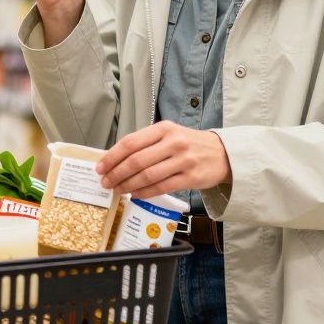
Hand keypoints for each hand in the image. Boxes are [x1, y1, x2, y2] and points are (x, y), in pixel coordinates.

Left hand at [95, 122, 231, 198]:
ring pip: (147, 175)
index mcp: (164, 128)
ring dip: (128, 185)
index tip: (101, 167)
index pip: (131, 142)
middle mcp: (173, 142)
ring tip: (118, 190)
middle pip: (136, 160)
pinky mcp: (191, 177)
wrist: (223, 154)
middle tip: (106, 182)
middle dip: (116, 173)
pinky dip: (145, 192)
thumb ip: (146, 143)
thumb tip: (115, 159)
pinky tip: (136, 194)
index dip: (112, 156)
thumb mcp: (169, 134)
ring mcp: (183, 160)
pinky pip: (161, 187)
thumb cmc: (190, 144)